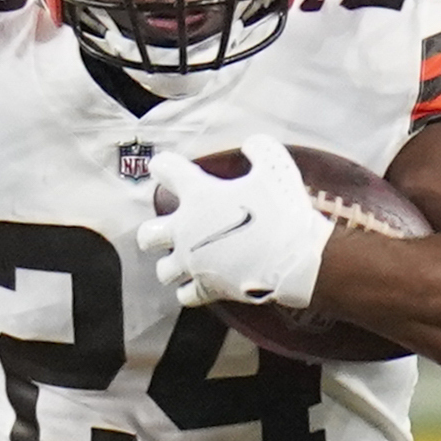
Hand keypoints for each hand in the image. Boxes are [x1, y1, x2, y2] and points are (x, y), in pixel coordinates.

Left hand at [137, 138, 329, 310]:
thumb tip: (252, 145)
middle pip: (148, 235)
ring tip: (185, 261)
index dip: (165, 165)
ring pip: (163, 270)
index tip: (166, 167)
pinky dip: (190, 291)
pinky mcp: (207, 288)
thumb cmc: (282, 210)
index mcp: (198, 195)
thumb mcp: (276, 166)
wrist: (293, 257)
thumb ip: (260, 150)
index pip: (165, 170)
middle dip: (154, 232)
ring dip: (171, 265)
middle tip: (168, 229)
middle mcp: (186, 230)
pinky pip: (185, 296)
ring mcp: (193, 263)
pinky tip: (200, 283)